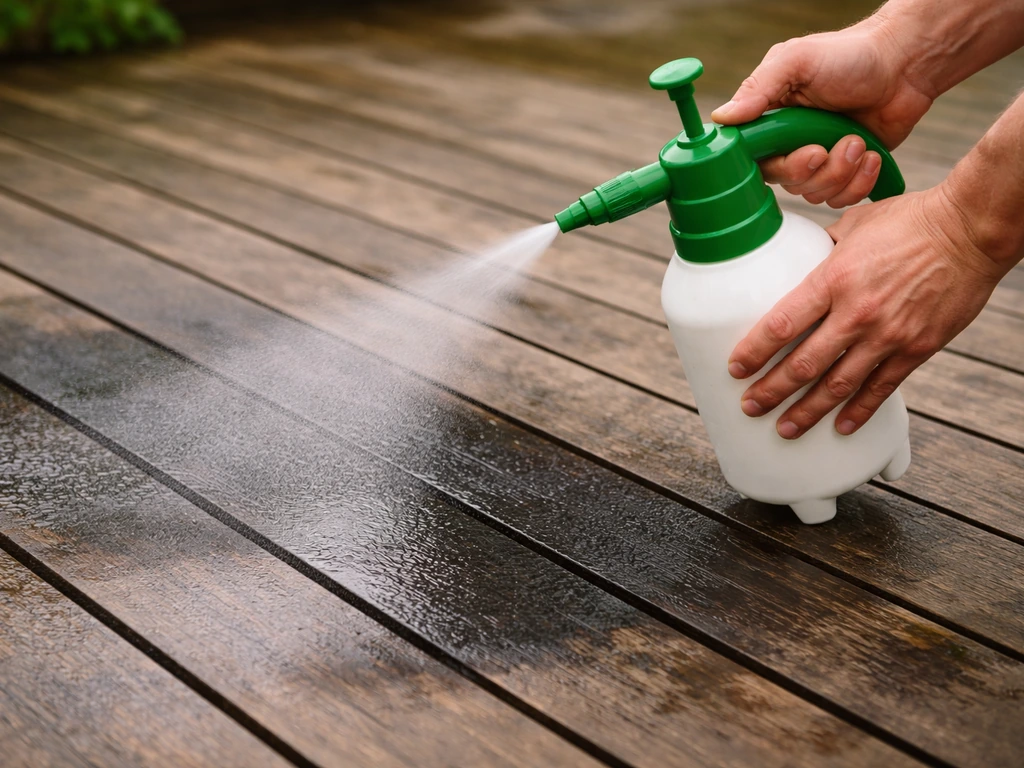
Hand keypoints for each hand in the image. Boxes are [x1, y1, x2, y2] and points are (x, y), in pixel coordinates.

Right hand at [712, 21, 935, 206]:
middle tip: (831, 146)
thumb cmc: (851, 54)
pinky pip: (841, 199)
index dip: (776, 165)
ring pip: (814, 193)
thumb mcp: (797, 60)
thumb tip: (721, 118)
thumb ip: (758, 88)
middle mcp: (790, 142)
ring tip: (858, 143)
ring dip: (841, 173)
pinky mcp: (846, 172)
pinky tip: (871, 157)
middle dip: (814, 170)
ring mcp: (820, 159)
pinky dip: (859, 183)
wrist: (905, 63)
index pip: (753, 160)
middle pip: (786, 182)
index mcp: (771, 119)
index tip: (805, 152)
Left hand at [727, 184, 1004, 438]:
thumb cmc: (911, 220)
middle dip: (771, 391)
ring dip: (807, 411)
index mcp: (834, 279)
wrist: (972, 229)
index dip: (753, 351)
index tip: (735, 368)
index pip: (781, 324)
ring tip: (785, 428)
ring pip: (838, 385)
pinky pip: (881, 388)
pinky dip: (859, 410)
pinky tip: (841, 426)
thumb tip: (797, 257)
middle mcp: (857, 312)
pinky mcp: (917, 348)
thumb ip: (822, 249)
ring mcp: (888, 335)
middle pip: (803, 364)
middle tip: (750, 406)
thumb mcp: (853, 225)